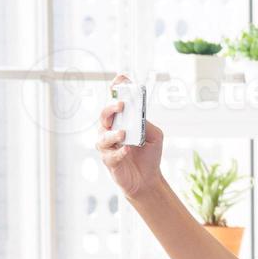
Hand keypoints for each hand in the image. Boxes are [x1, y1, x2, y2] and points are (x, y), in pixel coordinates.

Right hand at [96, 72, 163, 198]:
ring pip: (103, 135)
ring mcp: (107, 146)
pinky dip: (118, 152)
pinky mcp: (108, 161)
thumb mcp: (155, 136)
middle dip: (111, 108)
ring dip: (113, 133)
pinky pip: (110, 155)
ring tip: (123, 133)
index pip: (115, 102)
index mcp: (121, 121)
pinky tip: (127, 150)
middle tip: (122, 105)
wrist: (147, 179)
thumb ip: (146, 124)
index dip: (116, 90)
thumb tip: (139, 117)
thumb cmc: (149, 154)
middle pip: (104, 115)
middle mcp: (110, 130)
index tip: (120, 79)